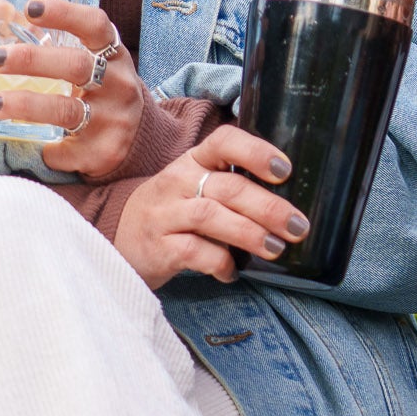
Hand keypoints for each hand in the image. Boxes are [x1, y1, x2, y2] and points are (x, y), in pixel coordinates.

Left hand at [0, 0, 141, 178]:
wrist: (138, 138)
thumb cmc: (99, 88)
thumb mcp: (84, 59)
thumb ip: (41, 35)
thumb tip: (0, 9)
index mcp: (113, 54)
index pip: (94, 25)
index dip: (64, 13)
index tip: (30, 9)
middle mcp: (119, 84)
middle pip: (76, 66)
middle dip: (32, 60)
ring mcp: (114, 119)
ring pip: (67, 111)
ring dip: (26, 105)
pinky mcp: (105, 152)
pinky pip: (65, 150)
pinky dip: (45, 147)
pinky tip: (32, 144)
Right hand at [113, 123, 306, 286]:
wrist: (118, 241)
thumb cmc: (173, 213)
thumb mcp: (195, 188)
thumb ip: (231, 188)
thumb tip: (288, 206)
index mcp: (193, 161)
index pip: (224, 142)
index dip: (256, 152)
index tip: (285, 171)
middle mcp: (178, 182)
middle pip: (228, 188)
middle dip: (269, 207)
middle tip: (298, 226)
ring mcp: (165, 214)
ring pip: (212, 217)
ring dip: (250, 233)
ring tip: (276, 248)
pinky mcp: (158, 247)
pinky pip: (194, 252)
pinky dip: (219, 264)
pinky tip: (232, 273)